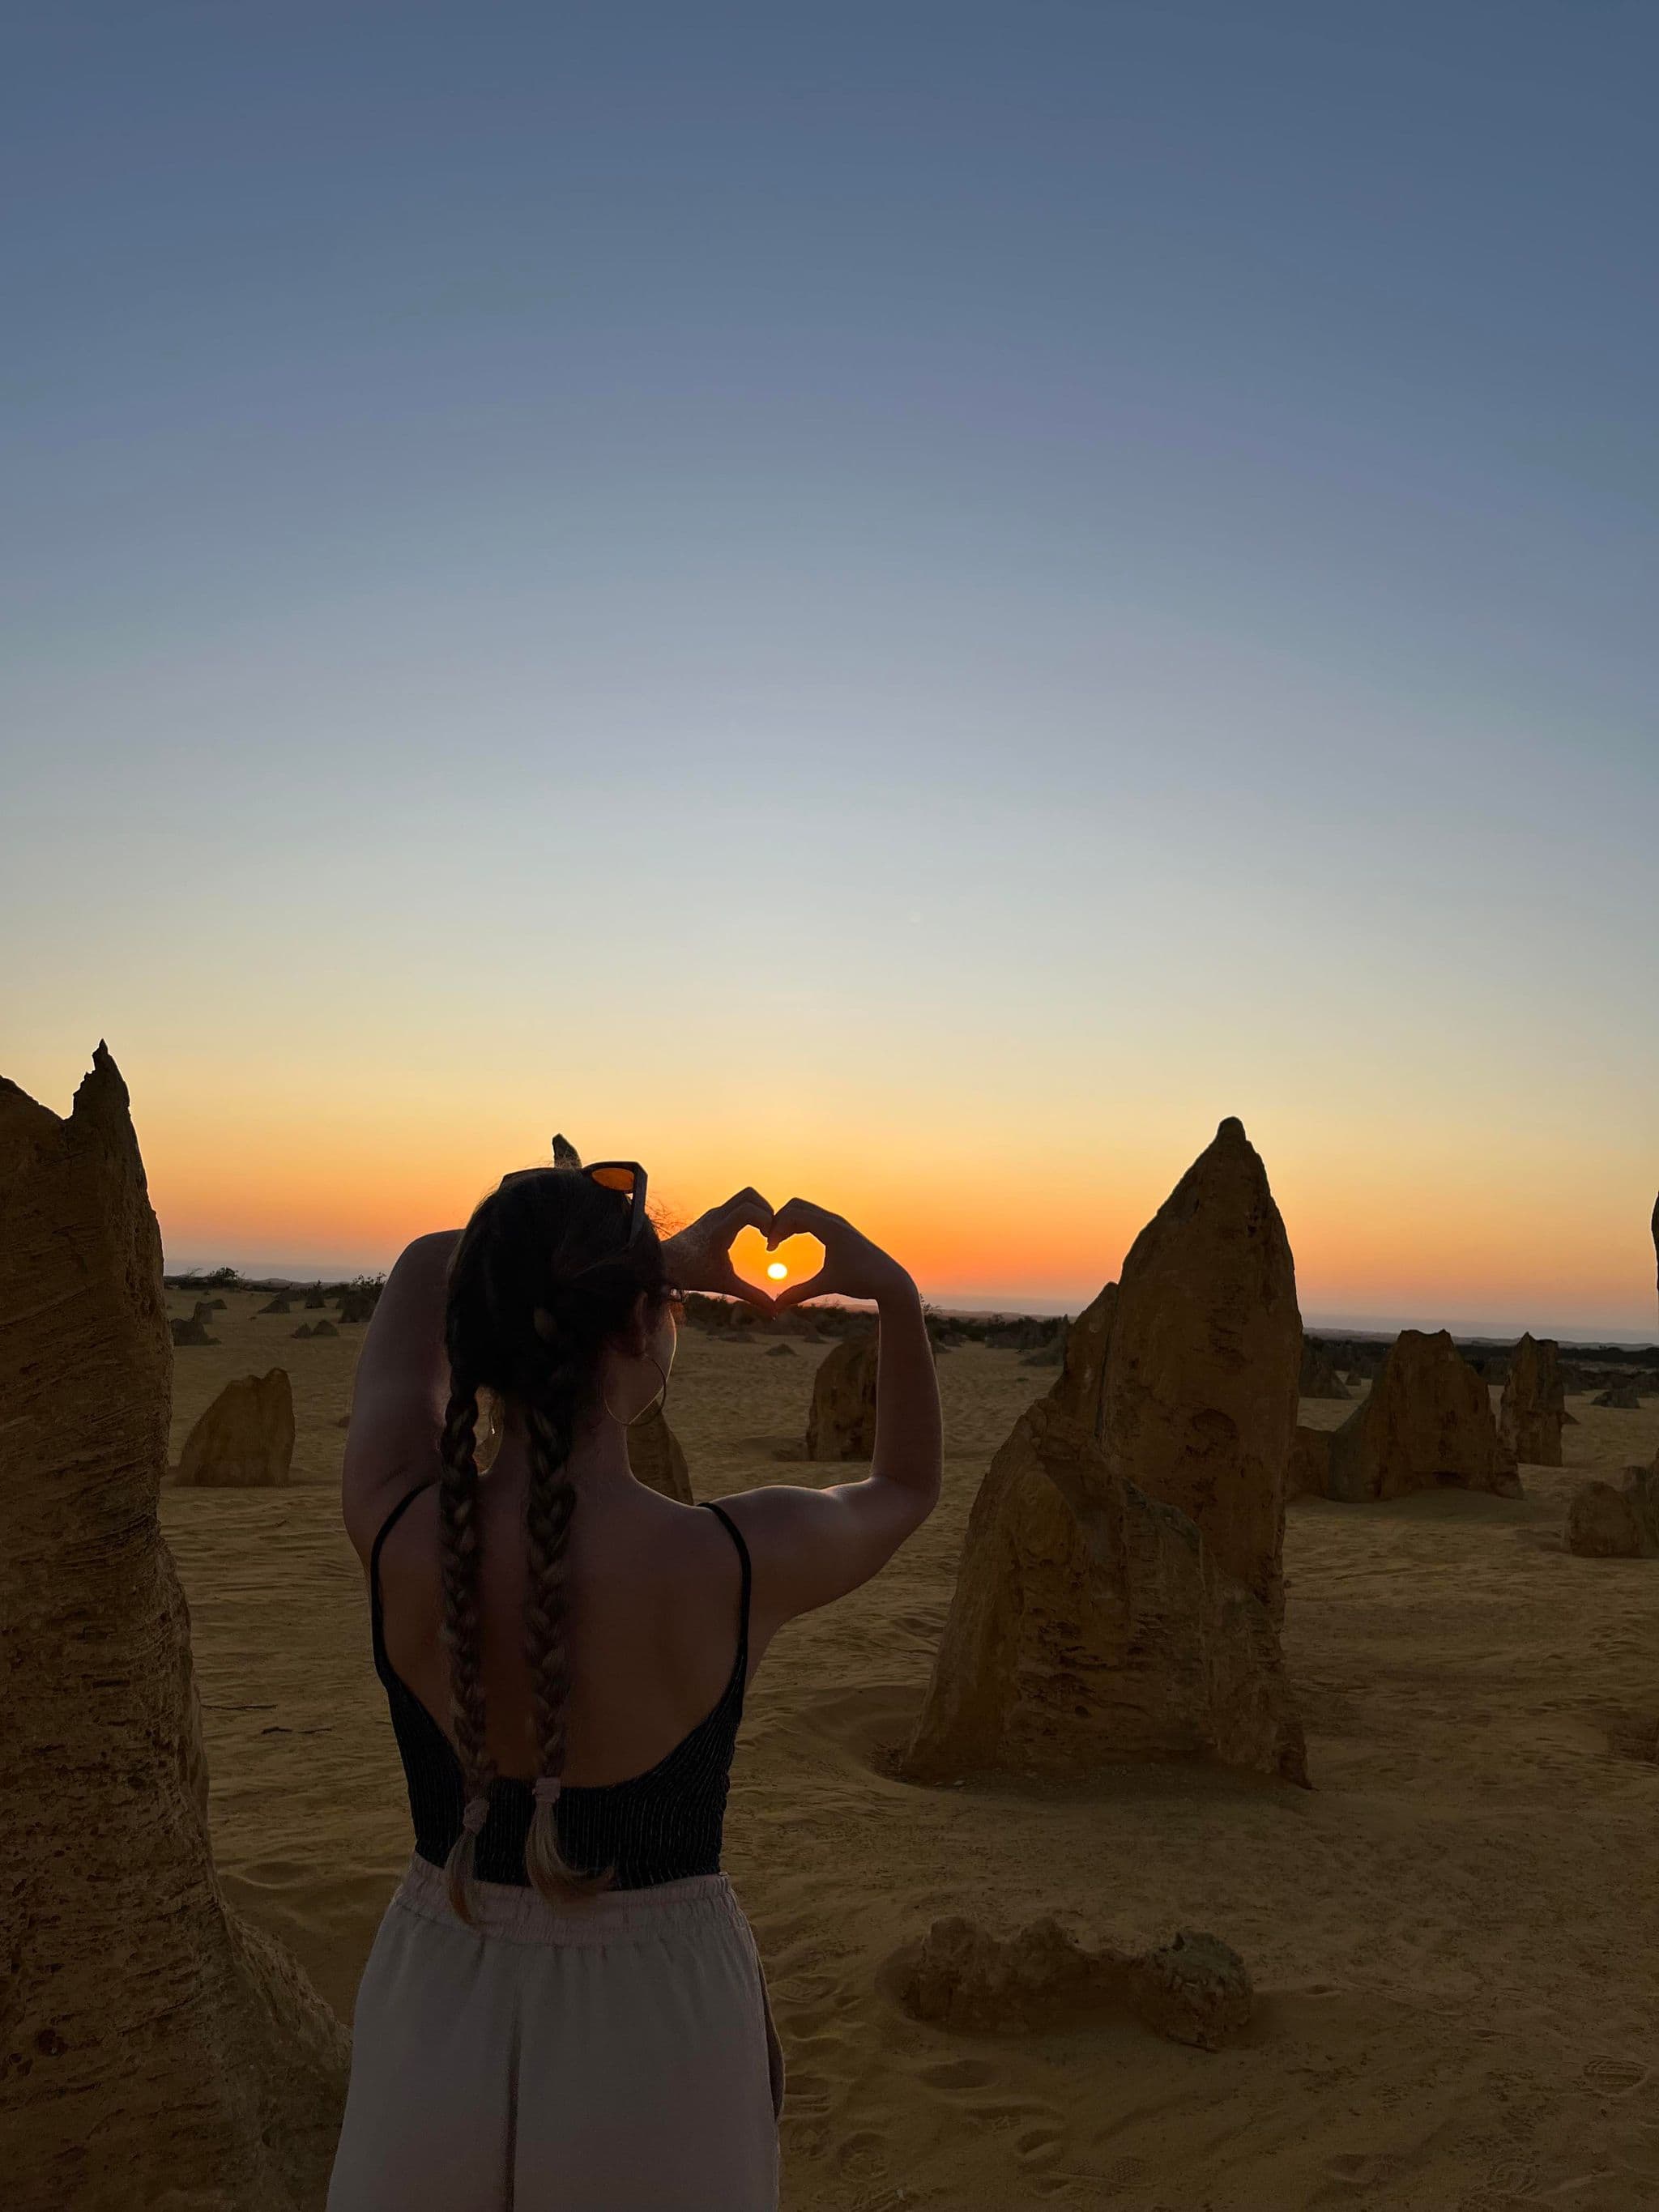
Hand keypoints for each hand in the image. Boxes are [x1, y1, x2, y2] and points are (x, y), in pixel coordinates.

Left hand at [659, 1188, 775, 1312]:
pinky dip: (750, 1212)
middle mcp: (716, 1216)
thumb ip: (751, 1295)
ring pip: (743, 1196)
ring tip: (765, 1232)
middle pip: (749, 1195)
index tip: (769, 1240)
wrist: (663, 1265)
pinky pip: (736, 1204)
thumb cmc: (692, 1275)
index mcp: (719, 1230)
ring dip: (759, 1209)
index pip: (749, 1210)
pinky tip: (753, 1232)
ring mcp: (714, 1213)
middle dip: (766, 1209)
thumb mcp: (725, 1284)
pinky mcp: (713, 1215)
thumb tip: (774, 1311)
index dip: (766, 1220)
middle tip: (771, 1231)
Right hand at [765, 1198, 913, 1311]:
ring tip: (777, 1243)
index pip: (793, 1214)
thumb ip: (799, 1293)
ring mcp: (838, 1222)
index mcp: (830, 1228)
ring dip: (788, 1222)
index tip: (770, 1249)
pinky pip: (813, 1217)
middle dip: (779, 1220)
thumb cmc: (862, 1281)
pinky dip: (799, 1224)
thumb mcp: (827, 1286)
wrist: (890, 1280)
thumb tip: (774, 1307)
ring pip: (805, 1210)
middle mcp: (834, 1220)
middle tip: (770, 1243)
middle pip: (796, 1206)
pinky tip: (792, 1241)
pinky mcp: (840, 1229)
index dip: (775, 1228)